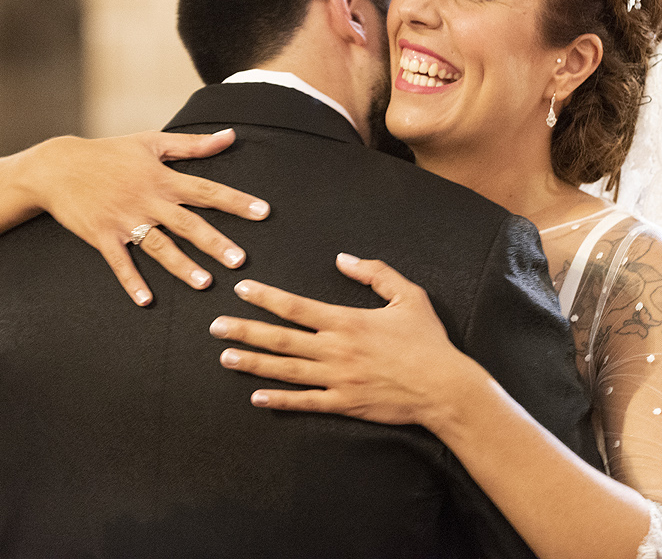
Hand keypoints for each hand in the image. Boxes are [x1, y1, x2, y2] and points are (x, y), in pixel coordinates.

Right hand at [21, 130, 270, 305]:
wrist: (57, 166)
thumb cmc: (109, 152)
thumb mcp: (151, 142)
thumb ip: (193, 144)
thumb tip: (231, 136)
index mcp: (162, 178)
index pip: (207, 190)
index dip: (236, 201)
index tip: (263, 212)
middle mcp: (147, 200)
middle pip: (187, 224)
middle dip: (214, 242)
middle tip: (239, 261)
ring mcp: (124, 219)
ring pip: (158, 246)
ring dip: (181, 266)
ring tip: (204, 283)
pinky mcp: (102, 236)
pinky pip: (120, 263)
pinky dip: (132, 282)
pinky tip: (146, 301)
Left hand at [212, 253, 482, 426]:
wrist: (445, 387)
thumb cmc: (428, 340)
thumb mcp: (409, 295)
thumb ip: (375, 273)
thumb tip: (343, 258)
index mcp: (347, 321)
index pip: (296, 307)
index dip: (266, 297)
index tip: (242, 290)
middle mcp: (336, 350)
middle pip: (280, 339)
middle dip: (245, 331)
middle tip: (216, 326)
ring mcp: (337, 379)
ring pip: (286, 370)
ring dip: (253, 363)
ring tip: (226, 357)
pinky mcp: (344, 403)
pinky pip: (305, 402)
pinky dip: (279, 400)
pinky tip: (256, 396)